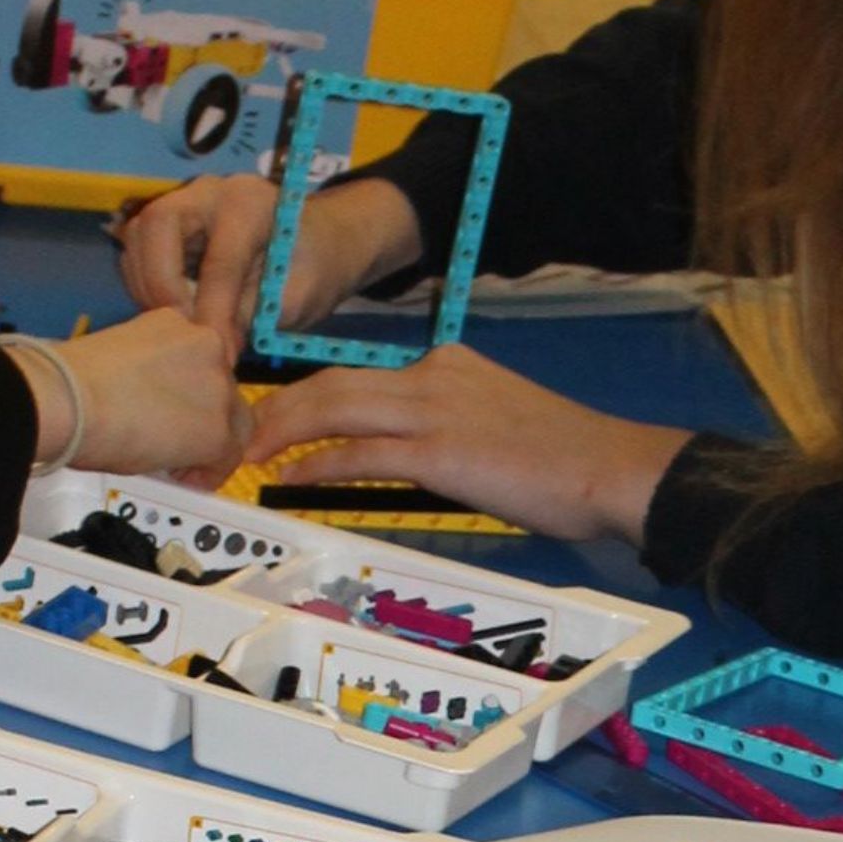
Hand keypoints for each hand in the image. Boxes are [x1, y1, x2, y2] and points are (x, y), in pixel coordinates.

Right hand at [8, 308, 242, 481]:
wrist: (67, 400)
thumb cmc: (72, 381)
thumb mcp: (120, 358)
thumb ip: (148, 374)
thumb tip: (147, 405)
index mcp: (177, 322)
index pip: (201, 359)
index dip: (190, 392)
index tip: (174, 413)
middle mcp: (207, 346)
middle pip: (223, 390)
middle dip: (205, 418)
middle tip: (179, 443)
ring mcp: (218, 388)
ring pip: (232, 423)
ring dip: (209, 446)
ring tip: (180, 466)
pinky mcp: (217, 430)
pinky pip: (227, 458)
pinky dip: (208, 473)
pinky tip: (184, 479)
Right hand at [116, 171, 420, 351]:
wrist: (312, 248)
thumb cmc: (310, 269)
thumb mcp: (296, 297)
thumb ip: (254, 314)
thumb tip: (212, 342)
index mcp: (249, 202)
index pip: (220, 259)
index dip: (214, 310)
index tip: (218, 351)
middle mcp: (207, 192)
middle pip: (156, 226)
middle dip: (160, 285)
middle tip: (182, 331)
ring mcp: (181, 205)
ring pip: (138, 239)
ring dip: (149, 288)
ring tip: (180, 327)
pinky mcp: (166, 227)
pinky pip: (137, 253)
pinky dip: (147, 288)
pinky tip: (175, 315)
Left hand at [244, 345, 686, 548]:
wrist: (610, 467)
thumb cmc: (563, 461)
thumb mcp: (495, 427)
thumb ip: (446, 430)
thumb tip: (407, 457)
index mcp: (446, 365)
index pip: (357, 377)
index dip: (305, 399)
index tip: (272, 421)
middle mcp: (433, 375)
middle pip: (330, 382)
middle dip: (273, 408)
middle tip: (232, 435)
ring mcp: (436, 410)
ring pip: (333, 407)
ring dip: (279, 430)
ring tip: (241, 453)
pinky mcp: (441, 450)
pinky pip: (360, 451)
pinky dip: (316, 461)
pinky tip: (286, 476)